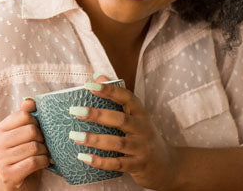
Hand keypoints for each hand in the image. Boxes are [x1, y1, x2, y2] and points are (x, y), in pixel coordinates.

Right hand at [0, 99, 49, 190]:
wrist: (14, 184)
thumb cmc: (21, 156)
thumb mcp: (21, 135)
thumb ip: (24, 117)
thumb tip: (30, 101)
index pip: (23, 115)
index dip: (36, 122)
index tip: (38, 130)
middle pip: (31, 130)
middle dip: (42, 138)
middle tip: (43, 144)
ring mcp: (0, 160)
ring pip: (34, 147)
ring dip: (45, 151)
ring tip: (44, 154)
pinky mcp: (8, 174)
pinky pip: (34, 162)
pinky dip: (44, 161)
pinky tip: (44, 163)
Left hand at [70, 75, 180, 189]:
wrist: (167, 166)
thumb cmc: (144, 136)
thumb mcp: (136, 116)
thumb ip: (117, 97)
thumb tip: (96, 76)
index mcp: (141, 114)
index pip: (127, 97)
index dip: (109, 90)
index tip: (89, 85)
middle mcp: (143, 129)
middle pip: (121, 120)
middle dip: (97, 115)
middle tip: (75, 111)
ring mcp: (142, 148)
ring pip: (117, 143)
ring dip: (95, 139)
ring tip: (74, 135)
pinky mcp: (138, 166)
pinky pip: (117, 164)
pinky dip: (100, 161)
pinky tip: (83, 157)